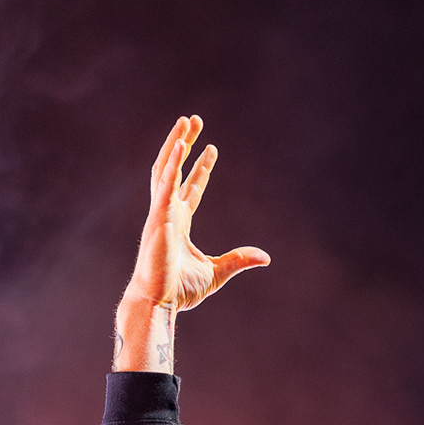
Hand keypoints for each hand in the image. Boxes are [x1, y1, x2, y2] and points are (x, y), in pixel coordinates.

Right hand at [115, 116, 269, 370]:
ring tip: (187, 121)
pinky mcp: (158, 219)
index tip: (212, 149)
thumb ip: (238, 260)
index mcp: (177, 224)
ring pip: (165, 169)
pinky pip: (165, 185)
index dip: (200, 168)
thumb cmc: (179, 291)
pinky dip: (173, 163)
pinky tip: (182, 144)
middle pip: (173, 169)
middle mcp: (166, 214)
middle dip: (184, 144)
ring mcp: (160, 214)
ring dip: (176, 143)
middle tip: (194, 120)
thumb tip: (265, 258)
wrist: (159, 303)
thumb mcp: (217, 272)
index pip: (190, 188)